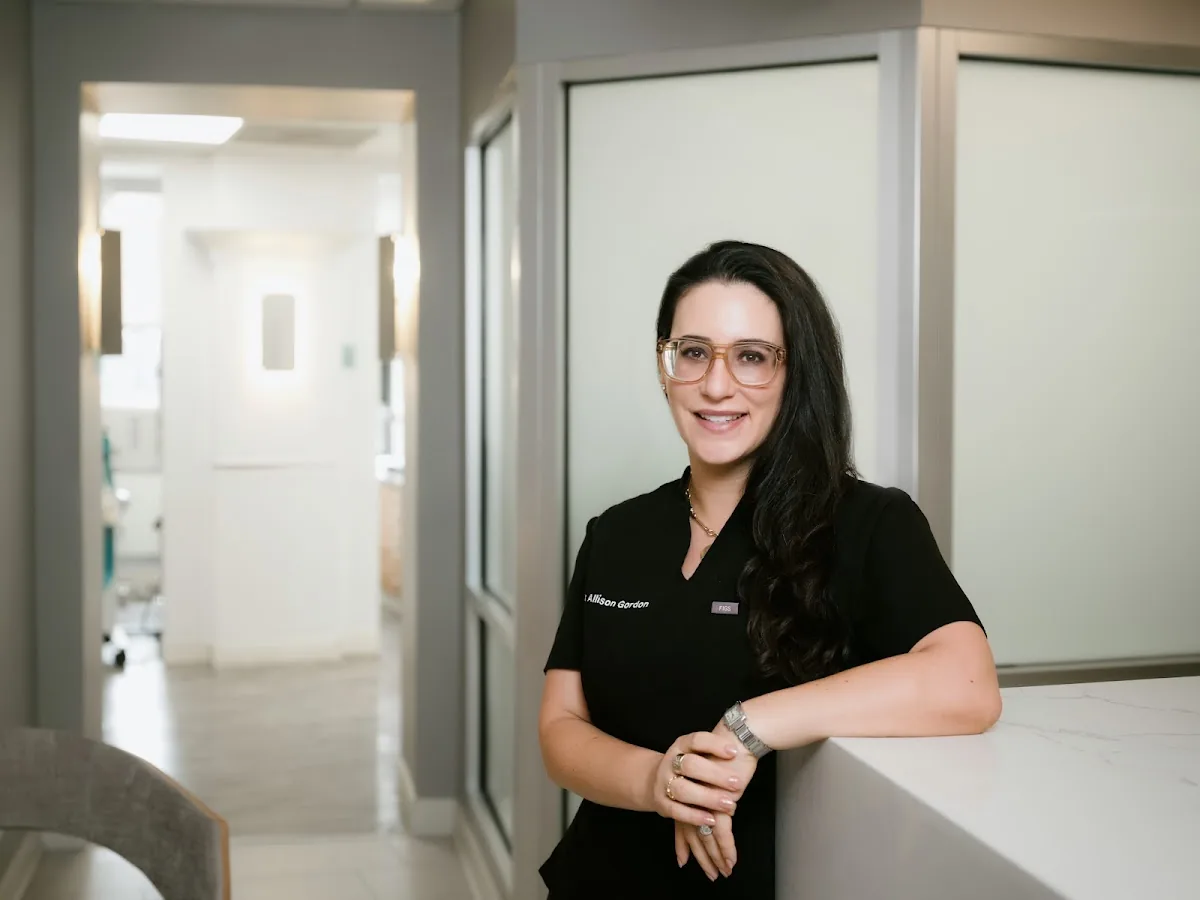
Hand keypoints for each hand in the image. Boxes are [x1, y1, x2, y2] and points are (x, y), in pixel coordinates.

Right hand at [648, 732, 743, 827]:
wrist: (659, 779)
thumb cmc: (691, 767)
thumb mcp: (698, 754)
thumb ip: (715, 755)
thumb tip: (741, 755)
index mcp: (681, 745)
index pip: (697, 740)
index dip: (715, 745)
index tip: (734, 752)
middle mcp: (670, 762)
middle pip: (690, 765)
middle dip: (715, 775)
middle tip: (737, 783)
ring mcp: (663, 782)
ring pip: (683, 790)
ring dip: (707, 798)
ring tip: (729, 804)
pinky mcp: (661, 802)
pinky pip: (676, 811)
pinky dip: (694, 816)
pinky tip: (712, 819)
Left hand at [672, 722, 758, 878]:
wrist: (738, 736)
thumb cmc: (726, 749)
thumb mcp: (711, 767)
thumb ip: (706, 785)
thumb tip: (711, 801)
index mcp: (685, 790)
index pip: (681, 820)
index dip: (682, 842)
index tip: (683, 860)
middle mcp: (690, 795)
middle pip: (692, 832)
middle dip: (701, 855)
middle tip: (710, 873)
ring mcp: (703, 799)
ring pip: (707, 835)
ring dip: (717, 856)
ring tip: (724, 871)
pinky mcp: (720, 800)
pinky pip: (722, 831)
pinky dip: (727, 847)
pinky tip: (731, 860)